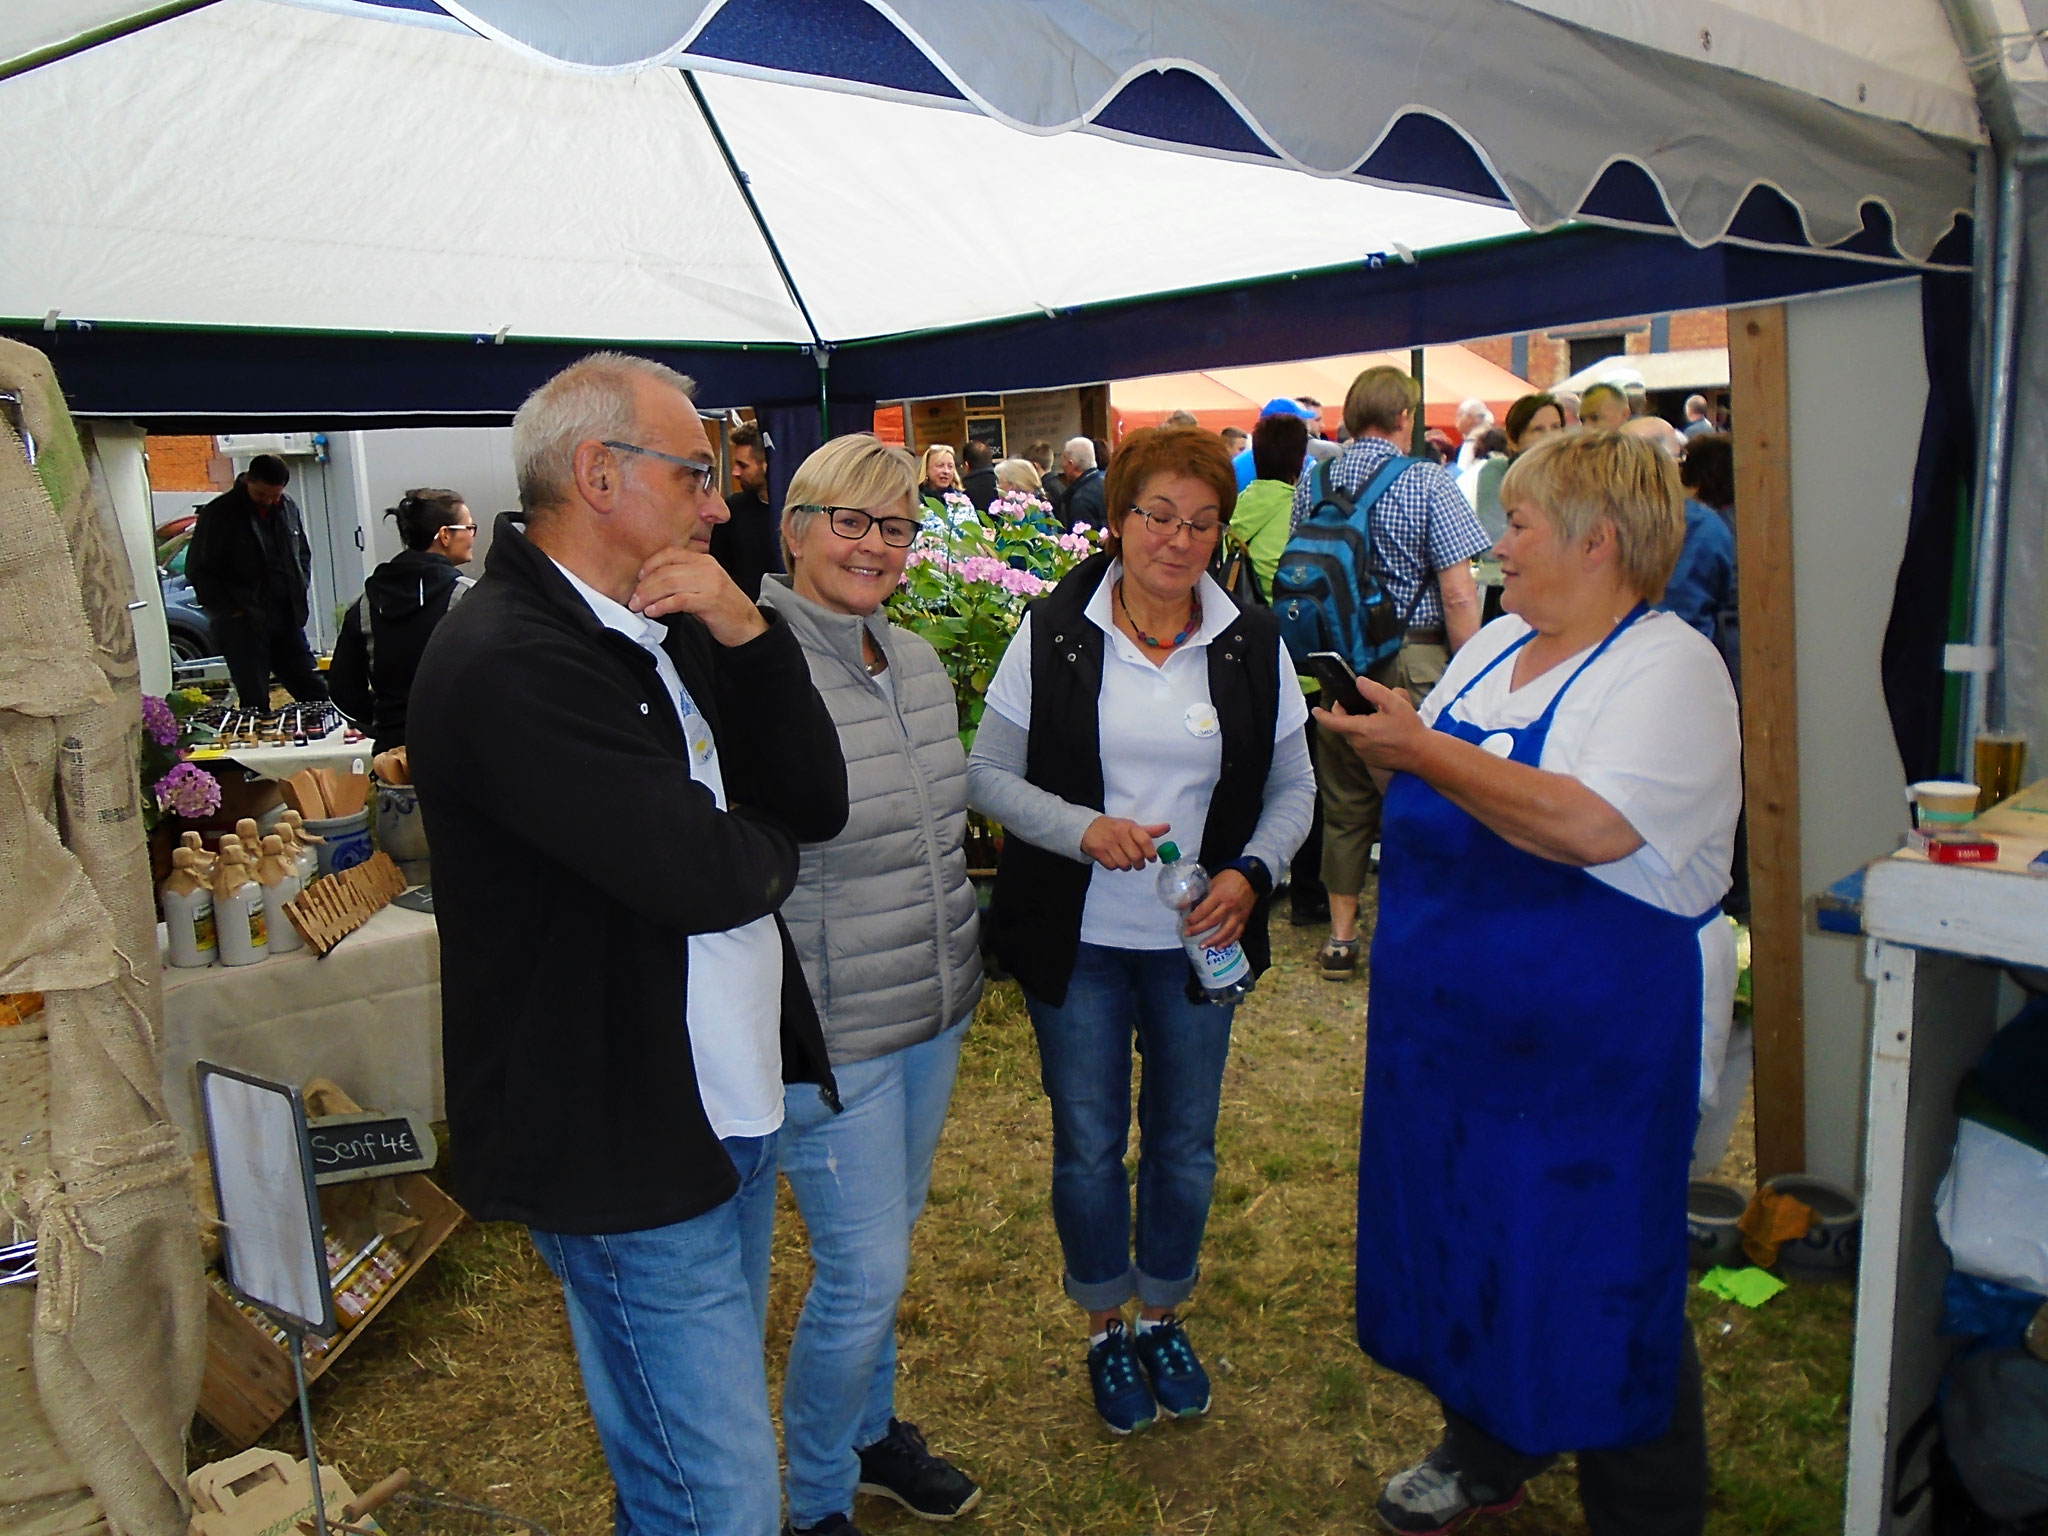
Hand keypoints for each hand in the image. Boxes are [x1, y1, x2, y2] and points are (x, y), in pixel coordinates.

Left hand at [630, 547, 768, 646]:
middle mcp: (707, 568)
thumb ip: (683, 579)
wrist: (747, 625)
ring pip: (670, 583)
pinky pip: (679, 600)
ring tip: (639, 606)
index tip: (639, 578)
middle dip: (645, 585)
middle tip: (633, 598)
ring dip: (649, 596)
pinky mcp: (711, 601)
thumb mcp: (703, 586)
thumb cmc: (722, 608)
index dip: (650, 564)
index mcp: (704, 560)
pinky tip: (653, 612)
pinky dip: (662, 606)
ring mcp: (711, 584)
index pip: (671, 553)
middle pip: (666, 570)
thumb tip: (651, 583)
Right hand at [1080, 818, 1169, 871]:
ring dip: (1127, 866)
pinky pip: (1112, 866)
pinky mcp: (1098, 851)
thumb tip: (1167, 827)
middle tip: (1139, 864)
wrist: (1089, 827)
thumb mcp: (1131, 826)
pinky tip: (1113, 859)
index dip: (1151, 852)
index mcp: (1130, 826)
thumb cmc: (1115, 828)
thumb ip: (1149, 830)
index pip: (1145, 840)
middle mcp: (1119, 833)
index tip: (1152, 858)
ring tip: (1124, 860)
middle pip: (1136, 857)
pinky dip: (1114, 866)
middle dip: (1139, 864)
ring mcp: (1107, 843)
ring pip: (1124, 864)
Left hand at [1184, 868, 1254, 948]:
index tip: (1186, 922)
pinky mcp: (1245, 919)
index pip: (1204, 910)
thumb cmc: (1228, 878)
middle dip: (1198, 929)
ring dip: (1213, 940)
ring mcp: (1238, 914)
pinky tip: (1219, 947)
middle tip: (1188, 934)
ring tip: (1202, 946)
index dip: (1194, 918)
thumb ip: (1198, 893)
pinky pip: (1237, 933)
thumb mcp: (1212, 882)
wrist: (1250, 877)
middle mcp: (1229, 906)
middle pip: (1213, 921)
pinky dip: (1228, 941)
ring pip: (1226, 931)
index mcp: (1219, 895)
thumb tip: (1181, 905)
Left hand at [1314, 675, 1431, 772]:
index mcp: (1361, 729)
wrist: (1422, 754)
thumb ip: (1375, 691)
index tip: (1315, 709)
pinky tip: (1377, 729)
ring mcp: (1363, 754)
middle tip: (1352, 703)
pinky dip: (1362, 735)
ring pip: (1350, 736)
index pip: (1333, 722)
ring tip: (1369, 715)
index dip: (1322, 715)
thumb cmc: (1409, 729)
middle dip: (1342, 714)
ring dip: (1353, 725)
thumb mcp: (1395, 703)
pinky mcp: (1370, 760)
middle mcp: (1358, 743)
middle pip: (1341, 727)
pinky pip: (1360, 745)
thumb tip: (1359, 682)